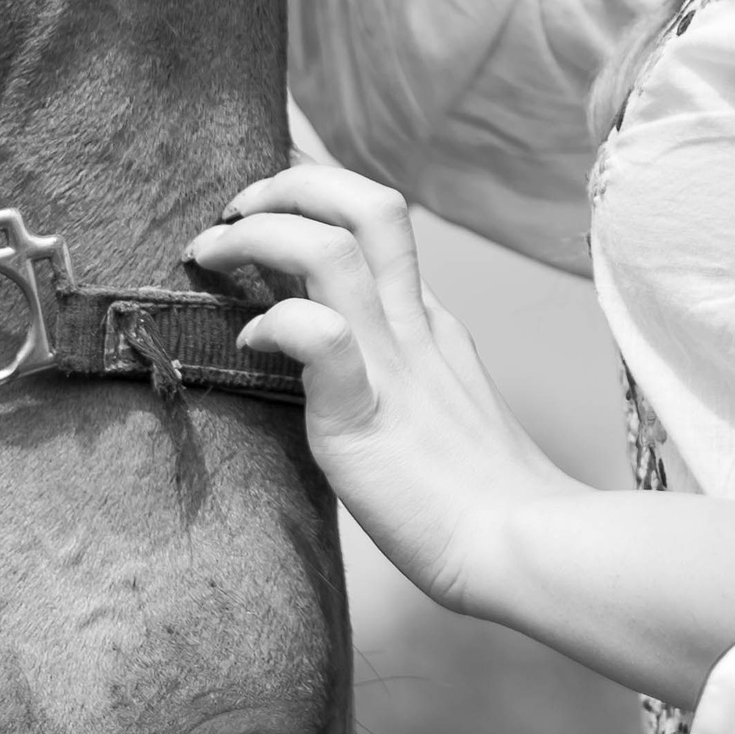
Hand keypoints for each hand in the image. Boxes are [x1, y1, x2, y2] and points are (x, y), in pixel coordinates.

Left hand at [186, 161, 570, 611]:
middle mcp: (414, 326)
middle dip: (292, 184)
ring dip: (260, 234)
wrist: (522, 549)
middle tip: (237, 206)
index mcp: (430, 323)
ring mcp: (394, 365)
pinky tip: (248, 341)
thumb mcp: (444, 406)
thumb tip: (339, 352)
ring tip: (212, 250)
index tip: (269, 202)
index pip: (379, 221)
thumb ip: (402, 369)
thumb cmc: (481, 503)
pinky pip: (319, 338)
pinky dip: (275, 322)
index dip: (318, 194)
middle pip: (366, 203)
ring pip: (333, 249)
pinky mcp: (366, 416)